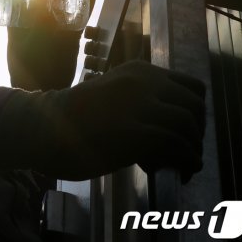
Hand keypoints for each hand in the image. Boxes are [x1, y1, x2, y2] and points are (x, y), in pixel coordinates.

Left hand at [7, 0, 95, 90]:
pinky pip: (78, 19)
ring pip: (60, 6)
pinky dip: (85, 5)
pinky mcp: (70, 40)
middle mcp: (35, 27)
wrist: (41, 93)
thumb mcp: (20, 45)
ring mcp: (54, 32)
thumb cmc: (26, 70)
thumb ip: (25, 24)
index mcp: (18, 26)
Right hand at [53, 60, 205, 181]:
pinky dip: (187, 160)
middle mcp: (144, 83)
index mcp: (138, 71)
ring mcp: (140, 106)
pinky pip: (177, 145)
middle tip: (188, 149)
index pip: (190, 86)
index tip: (188, 129)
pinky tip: (182, 170)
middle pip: (194, 105)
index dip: (195, 111)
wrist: (44, 127)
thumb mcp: (111, 94)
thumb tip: (167, 126)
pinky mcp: (137, 133)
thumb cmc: (71, 115)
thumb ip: (138, 100)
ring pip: (188, 124)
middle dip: (198, 131)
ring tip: (185, 164)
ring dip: (193, 148)